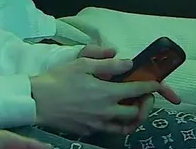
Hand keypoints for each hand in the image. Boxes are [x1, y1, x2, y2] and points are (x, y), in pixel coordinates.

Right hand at [30, 46, 176, 135]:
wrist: (37, 101)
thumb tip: (127, 63)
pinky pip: (109, 130)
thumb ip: (107, 64)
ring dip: (133, 118)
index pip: (138, 90)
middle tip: (142, 96)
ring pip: (125, 127)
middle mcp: (106, 112)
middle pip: (136, 113)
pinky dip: (116, 124)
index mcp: (107, 93)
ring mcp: (98, 124)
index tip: (157, 83)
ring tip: (132, 108)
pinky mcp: (88, 132)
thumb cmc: (58, 80)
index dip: (151, 86)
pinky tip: (111, 114)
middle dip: (144, 104)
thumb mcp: (82, 64)